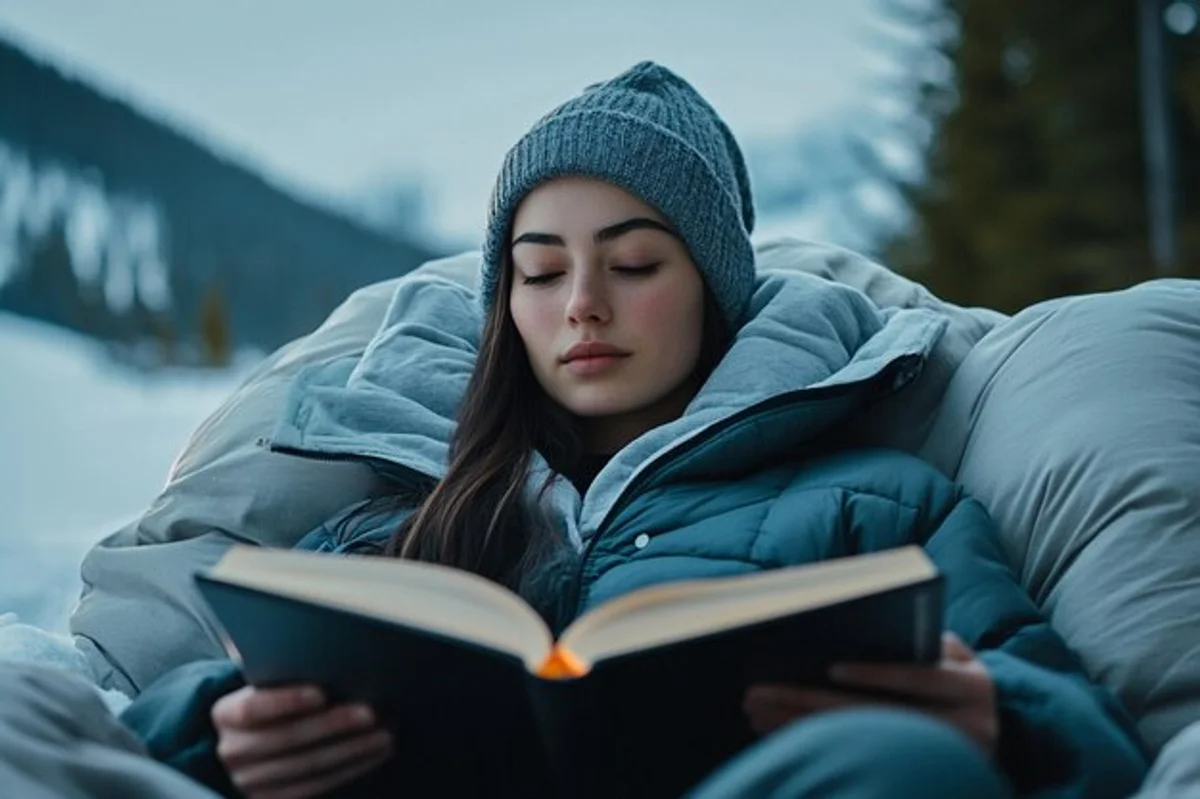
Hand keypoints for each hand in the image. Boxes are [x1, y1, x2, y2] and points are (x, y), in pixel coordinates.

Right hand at [212, 684, 393, 798]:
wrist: (246, 744)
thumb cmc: (268, 703)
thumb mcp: (263, 688)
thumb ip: (285, 679)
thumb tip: (336, 666)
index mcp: (225, 715)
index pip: (252, 708)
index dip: (286, 701)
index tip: (321, 693)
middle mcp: (233, 752)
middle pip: (288, 739)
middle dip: (334, 725)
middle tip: (371, 713)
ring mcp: (251, 782)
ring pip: (307, 768)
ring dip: (352, 750)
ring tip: (384, 734)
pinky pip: (315, 788)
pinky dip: (350, 770)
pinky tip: (373, 755)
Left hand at [743, 632, 998, 755]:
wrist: (990, 726)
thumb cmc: (950, 673)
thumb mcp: (948, 653)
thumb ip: (914, 640)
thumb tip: (841, 630)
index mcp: (972, 685)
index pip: (920, 677)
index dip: (876, 673)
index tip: (828, 667)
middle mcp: (968, 727)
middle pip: (875, 717)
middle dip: (809, 702)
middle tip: (758, 691)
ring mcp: (946, 761)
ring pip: (858, 746)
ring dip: (799, 727)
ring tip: (756, 710)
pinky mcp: (921, 780)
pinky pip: (856, 763)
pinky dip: (813, 745)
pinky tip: (775, 732)